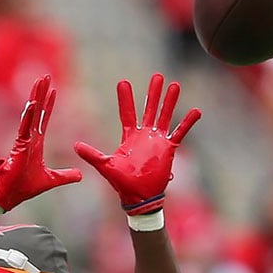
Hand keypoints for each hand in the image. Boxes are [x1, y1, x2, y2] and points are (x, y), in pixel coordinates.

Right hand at [0, 75, 81, 210]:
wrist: (10, 196)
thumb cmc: (24, 187)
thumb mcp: (51, 180)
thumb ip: (65, 175)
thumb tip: (80, 175)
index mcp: (35, 143)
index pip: (44, 119)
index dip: (49, 105)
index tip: (54, 90)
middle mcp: (29, 138)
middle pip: (37, 110)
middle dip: (41, 93)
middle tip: (46, 76)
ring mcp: (23, 140)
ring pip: (31, 114)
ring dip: (36, 97)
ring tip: (40, 81)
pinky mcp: (19, 146)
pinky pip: (24, 127)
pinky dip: (29, 115)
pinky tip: (33, 103)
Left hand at [74, 73, 200, 215]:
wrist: (139, 197)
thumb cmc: (122, 183)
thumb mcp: (105, 166)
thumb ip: (92, 155)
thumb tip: (75, 145)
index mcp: (129, 136)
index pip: (128, 112)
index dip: (125, 98)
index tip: (123, 82)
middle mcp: (144, 135)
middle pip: (149, 109)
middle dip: (153, 93)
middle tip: (157, 76)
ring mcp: (157, 141)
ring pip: (165, 116)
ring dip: (169, 101)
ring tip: (174, 85)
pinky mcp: (168, 148)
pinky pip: (180, 133)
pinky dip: (188, 122)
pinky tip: (196, 111)